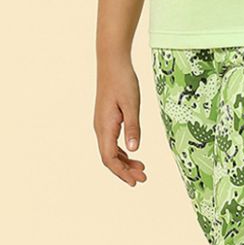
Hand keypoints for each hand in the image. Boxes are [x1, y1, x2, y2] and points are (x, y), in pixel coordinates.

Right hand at [94, 58, 147, 185]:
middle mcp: (100, 128)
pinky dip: (122, 152)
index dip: (121, 172)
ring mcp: (102, 123)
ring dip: (124, 162)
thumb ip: (133, 127)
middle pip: (109, 158)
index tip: (135, 181)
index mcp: (105, 127)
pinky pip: (111, 142)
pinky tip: (132, 153)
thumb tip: (134, 149)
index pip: (109, 158)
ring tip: (141, 168)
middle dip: (125, 171)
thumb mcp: (132, 105)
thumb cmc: (123, 81)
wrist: (112, 63)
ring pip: (110, 151)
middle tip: (143, 178)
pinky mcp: (106, 119)